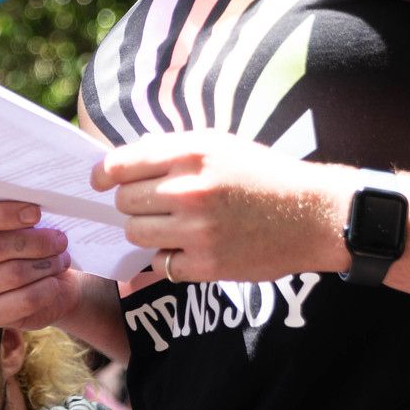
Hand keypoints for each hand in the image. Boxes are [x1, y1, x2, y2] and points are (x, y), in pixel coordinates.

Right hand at [0, 198, 87, 329]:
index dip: (2, 213)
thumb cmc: (27, 232)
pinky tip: (55, 281)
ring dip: (45, 265)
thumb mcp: (19, 212)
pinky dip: (45, 289)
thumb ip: (17, 202)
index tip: (36, 213)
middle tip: (61, 239)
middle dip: (35, 242)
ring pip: (11, 274)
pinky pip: (22, 301)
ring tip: (61, 258)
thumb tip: (35, 198)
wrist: (41, 273)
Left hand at [93, 130, 349, 283]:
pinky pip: (161, 264)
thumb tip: (123, 162)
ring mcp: (197, 231)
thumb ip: (171, 150)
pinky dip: (167, 258)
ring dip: (144, 231)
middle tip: (145, 205)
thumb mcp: (218, 145)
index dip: (103, 174)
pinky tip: (187, 247)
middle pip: (124, 201)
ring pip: (136, 234)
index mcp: (191, 154)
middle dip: (128, 203)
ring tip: (168, 226)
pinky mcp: (207, 265)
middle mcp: (189, 191)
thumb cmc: (262, 174)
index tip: (99, 181)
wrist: (311, 215)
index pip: (121, 164)